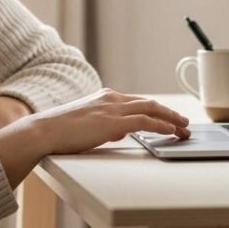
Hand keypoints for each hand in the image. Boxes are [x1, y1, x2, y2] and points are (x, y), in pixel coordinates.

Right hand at [32, 88, 191, 153]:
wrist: (44, 131)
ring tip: (183, 128)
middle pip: (149, 103)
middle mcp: (111, 99)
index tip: (167, 117)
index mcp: (105, 97)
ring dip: (171, 119)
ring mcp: (113, 109)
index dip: (155, 110)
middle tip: (183, 122)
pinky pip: (145, 122)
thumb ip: (104, 124)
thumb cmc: (60, 131)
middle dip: (169, 113)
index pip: (137, 102)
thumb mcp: (87, 123)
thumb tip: (118, 131)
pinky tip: (171, 131)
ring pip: (151, 110)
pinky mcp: (113, 122)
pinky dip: (161, 126)